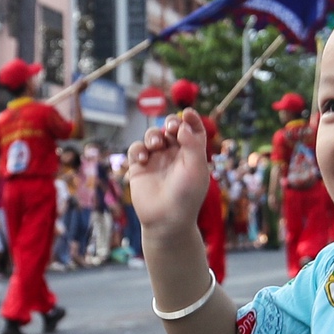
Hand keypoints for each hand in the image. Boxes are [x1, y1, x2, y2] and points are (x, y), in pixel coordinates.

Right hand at [123, 111, 209, 227]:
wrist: (166, 220)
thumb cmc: (186, 196)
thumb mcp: (196, 169)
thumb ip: (193, 144)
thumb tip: (184, 123)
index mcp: (192, 154)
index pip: (193, 130)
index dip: (191, 120)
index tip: (188, 113)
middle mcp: (174, 154)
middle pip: (171, 128)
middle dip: (170, 123)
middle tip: (171, 128)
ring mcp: (156, 160)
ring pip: (153, 136)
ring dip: (154, 135)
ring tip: (156, 145)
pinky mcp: (140, 167)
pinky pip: (136, 149)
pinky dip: (139, 149)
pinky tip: (144, 158)